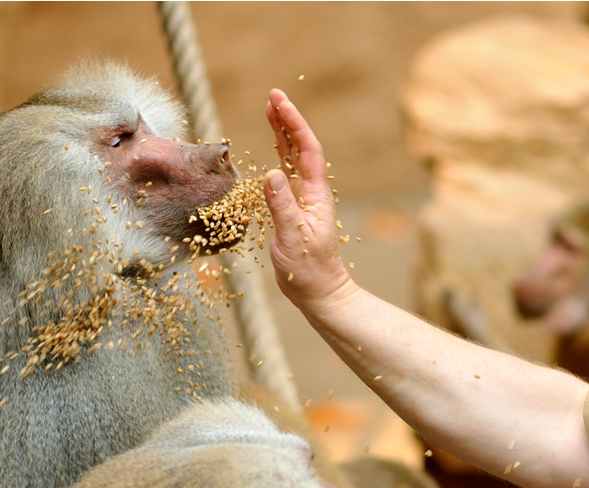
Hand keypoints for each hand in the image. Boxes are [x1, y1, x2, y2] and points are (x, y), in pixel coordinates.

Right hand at [264, 89, 353, 311]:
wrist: (318, 291)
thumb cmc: (309, 269)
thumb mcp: (293, 237)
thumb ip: (282, 206)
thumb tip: (270, 173)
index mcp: (315, 193)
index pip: (306, 149)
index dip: (294, 123)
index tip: (280, 101)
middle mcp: (310, 191)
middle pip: (299, 147)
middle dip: (287, 120)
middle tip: (273, 95)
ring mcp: (302, 200)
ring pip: (291, 159)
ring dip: (282, 135)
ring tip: (270, 111)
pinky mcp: (292, 210)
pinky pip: (283, 177)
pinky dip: (276, 158)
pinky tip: (270, 151)